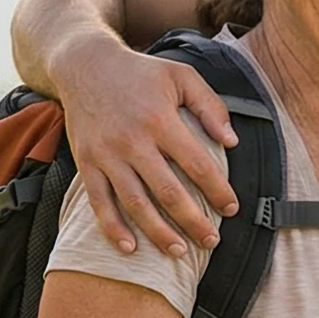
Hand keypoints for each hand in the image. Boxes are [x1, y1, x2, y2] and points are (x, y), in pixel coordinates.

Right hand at [59, 41, 237, 256]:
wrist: (85, 65)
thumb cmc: (141, 72)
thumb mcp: (181, 75)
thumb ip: (210, 106)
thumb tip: (232, 141)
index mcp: (160, 119)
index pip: (197, 164)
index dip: (217, 190)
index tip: (231, 208)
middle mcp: (133, 140)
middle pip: (168, 191)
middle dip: (193, 221)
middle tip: (212, 241)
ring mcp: (107, 155)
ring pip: (135, 203)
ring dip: (158, 232)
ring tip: (179, 252)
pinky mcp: (87, 163)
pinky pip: (99, 202)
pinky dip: (113, 228)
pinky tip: (130, 247)